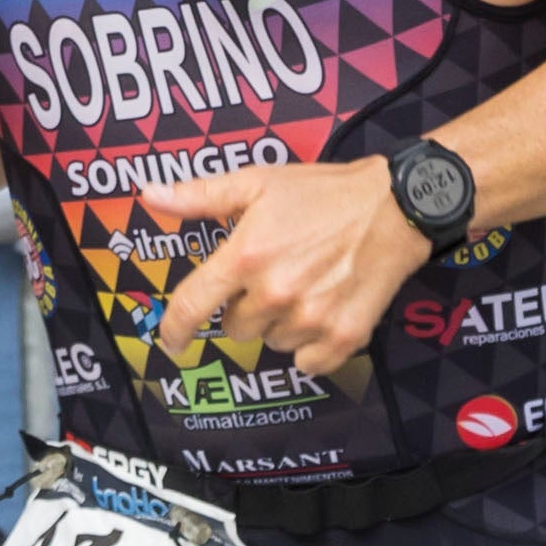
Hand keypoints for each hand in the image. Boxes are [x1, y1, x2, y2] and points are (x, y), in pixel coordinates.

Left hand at [136, 158, 420, 378]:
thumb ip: (200, 196)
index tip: (171, 342)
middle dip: (246, 308)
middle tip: (275, 276)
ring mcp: (310, 318)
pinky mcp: (344, 337)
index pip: (192, 306)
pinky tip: (325, 312)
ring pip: (273, 342)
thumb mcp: (259, 182)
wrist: (397, 207)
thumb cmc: (324, 193)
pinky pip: (308, 363)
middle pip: (236, 327)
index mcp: (246, 256)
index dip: (174, 330)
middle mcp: (274, 293)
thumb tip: (148, 196)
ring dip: (281, 324)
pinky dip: (312, 346)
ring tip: (307, 286)